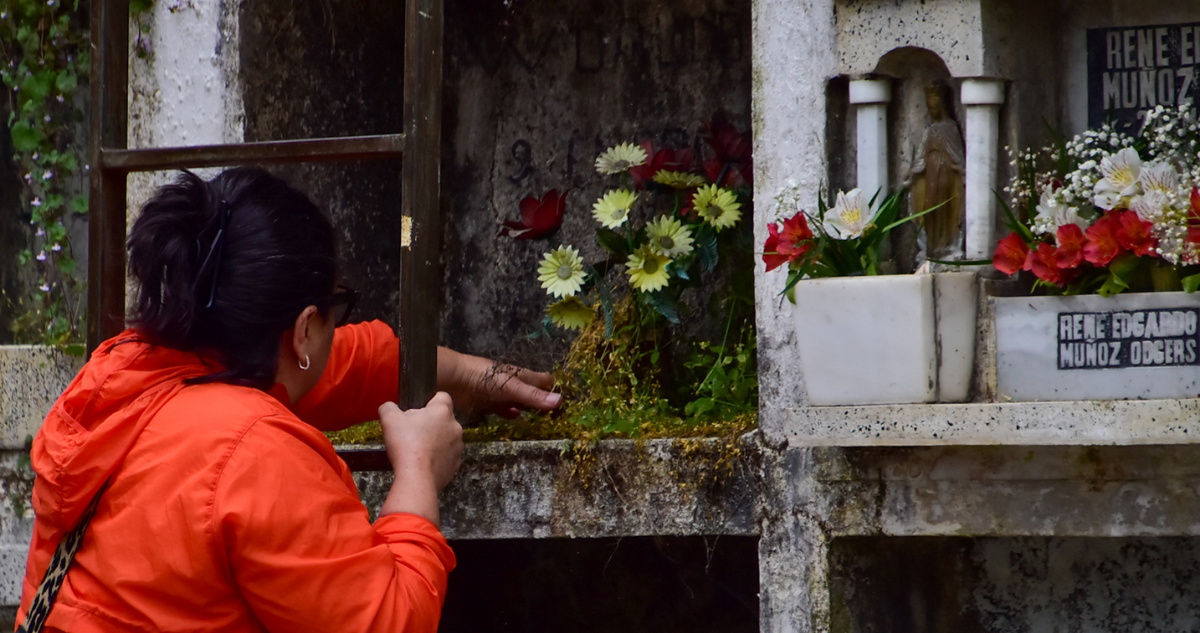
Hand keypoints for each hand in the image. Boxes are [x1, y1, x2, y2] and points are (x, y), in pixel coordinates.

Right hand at [378, 394, 462, 524]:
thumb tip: (389, 407)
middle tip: (412, 432)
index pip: (442, 396)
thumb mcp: (389, 419)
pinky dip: (437, 458)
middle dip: (429, 423)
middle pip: (442, 419)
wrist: (417, 478)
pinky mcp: (456, 463)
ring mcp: (458, 446)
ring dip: (435, 441)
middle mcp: (455, 426)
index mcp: (442, 411)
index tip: (420, 409)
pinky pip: (447, 456)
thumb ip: (389, 407)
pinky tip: (423, 462)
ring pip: (446, 438)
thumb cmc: (406, 445)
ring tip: (417, 449)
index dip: (429, 401)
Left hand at [437, 347, 560, 417]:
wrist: (455, 379)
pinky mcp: (490, 403)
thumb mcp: (512, 387)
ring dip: (529, 410)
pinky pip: (504, 410)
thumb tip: (560, 401)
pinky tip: (516, 417)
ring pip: (520, 403)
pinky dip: (511, 413)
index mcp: (523, 376)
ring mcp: (502, 394)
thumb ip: (533, 396)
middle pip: (535, 394)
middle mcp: (515, 385)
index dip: (557, 390)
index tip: (570, 403)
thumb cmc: (486, 377)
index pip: (546, 382)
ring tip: (542, 421)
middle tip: (559, 418)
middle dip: (545, 403)